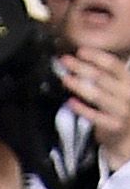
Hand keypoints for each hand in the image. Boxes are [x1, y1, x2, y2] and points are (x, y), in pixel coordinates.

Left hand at [59, 41, 129, 157]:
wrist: (128, 137)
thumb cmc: (119, 108)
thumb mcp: (119, 88)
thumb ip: (107, 77)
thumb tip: (83, 62)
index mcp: (129, 80)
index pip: (112, 64)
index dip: (96, 56)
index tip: (80, 51)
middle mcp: (127, 93)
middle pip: (101, 77)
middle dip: (81, 67)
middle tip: (65, 61)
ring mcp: (121, 110)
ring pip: (96, 95)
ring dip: (78, 85)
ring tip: (65, 78)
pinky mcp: (113, 126)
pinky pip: (94, 116)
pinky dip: (82, 108)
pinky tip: (71, 102)